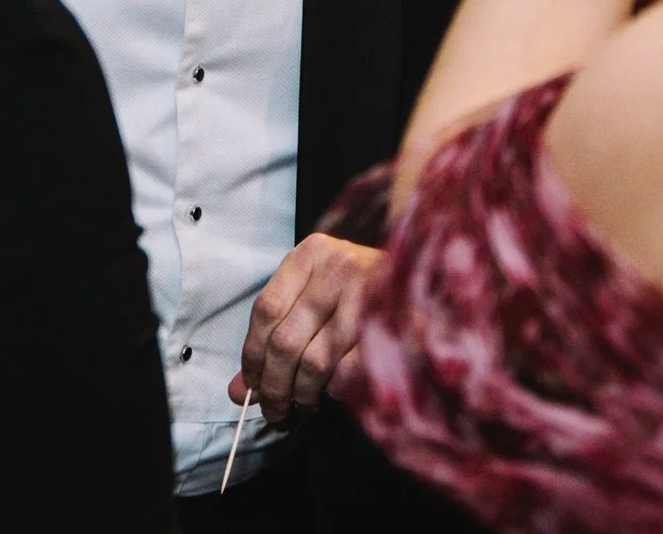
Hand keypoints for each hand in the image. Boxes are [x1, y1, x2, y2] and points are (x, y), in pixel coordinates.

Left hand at [228, 234, 378, 424]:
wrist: (424, 275)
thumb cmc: (358, 289)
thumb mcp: (313, 295)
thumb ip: (273, 337)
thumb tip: (237, 392)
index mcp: (312, 253)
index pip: (266, 310)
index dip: (252, 356)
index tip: (251, 386)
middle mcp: (338, 267)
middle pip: (286, 341)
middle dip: (274, 386)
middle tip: (274, 409)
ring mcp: (368, 294)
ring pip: (315, 362)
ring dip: (302, 394)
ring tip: (303, 403)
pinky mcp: (391, 326)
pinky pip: (348, 372)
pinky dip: (334, 391)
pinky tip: (332, 391)